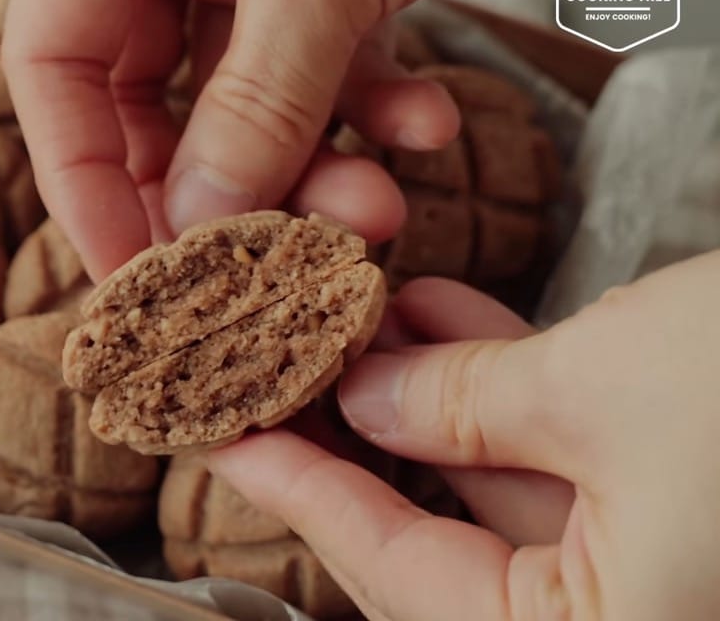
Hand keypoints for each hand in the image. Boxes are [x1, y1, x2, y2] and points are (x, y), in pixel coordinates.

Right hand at [2, 0, 541, 279]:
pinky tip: (426, 128)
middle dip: (220, 187)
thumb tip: (203, 222)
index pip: (53, 62)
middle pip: (149, 100)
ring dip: (314, 166)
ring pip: (249, 100)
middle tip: (261, 263)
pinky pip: (328, 67)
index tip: (131, 273)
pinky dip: (374, 108)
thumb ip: (259, 98)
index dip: (82, 178)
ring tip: (378, 211)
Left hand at [210, 251, 719, 620]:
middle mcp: (612, 619)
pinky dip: (504, 386)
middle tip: (278, 367)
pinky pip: (561, 457)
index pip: (394, 571)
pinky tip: (441, 312)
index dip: (300, 491)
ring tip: (357, 311)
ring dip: (427, 389)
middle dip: (359, 432)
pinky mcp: (677, 505)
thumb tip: (366, 397)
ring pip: (497, 483)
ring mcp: (646, 569)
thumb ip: (462, 405)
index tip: (227, 434)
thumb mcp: (596, 390)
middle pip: (436, 537)